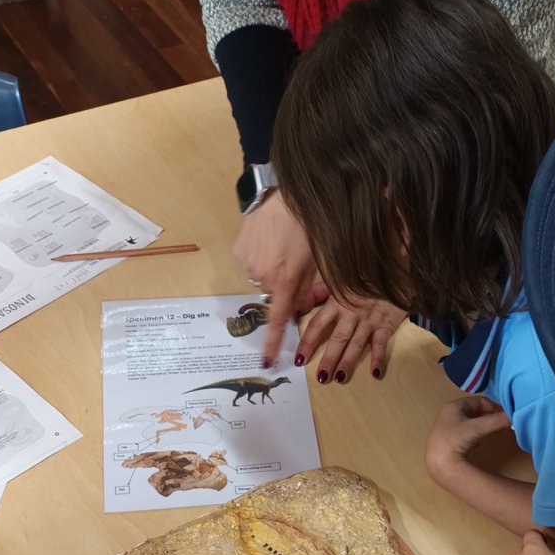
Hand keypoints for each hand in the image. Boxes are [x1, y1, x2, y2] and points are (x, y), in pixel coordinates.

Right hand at [232, 192, 315, 366]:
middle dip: (285, 288)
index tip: (266, 361)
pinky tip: (268, 242)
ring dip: (272, 272)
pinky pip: (251, 265)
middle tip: (294, 265)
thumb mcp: (316, 261)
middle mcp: (263, 276)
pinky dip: (260, 259)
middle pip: (275, 295)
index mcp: (285, 281)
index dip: (272, 341)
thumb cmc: (307, 226)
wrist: (284, 193)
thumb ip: (306, 289)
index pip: (278, 319)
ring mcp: (248, 263)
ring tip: (281, 247)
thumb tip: (297, 309)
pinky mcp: (239, 251)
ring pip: (263, 280)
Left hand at [295, 289, 405, 382]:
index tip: (299, 359)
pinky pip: (381, 344)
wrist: (391, 271)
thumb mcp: (338, 283)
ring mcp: (369, 320)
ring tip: (340, 378)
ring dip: (348, 362)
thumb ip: (317, 295)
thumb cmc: (361, 280)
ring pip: (356, 343)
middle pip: (338, 338)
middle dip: (329, 359)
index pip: (318, 324)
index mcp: (337, 302)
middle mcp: (351, 313)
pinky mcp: (385, 324)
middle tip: (322, 378)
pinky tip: (375, 373)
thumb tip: (297, 308)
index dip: (308, 342)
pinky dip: (379, 358)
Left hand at [425, 396, 511, 483]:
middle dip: (489, 417)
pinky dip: (475, 435)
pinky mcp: (448, 441)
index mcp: (453, 406)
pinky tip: (477, 443)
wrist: (439, 466)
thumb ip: (497, 421)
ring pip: (471, 423)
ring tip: (493, 433)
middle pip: (475, 411)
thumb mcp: (478, 428)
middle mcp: (449, 415)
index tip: (505, 415)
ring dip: (483, 427)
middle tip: (502, 424)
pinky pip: (466, 433)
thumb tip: (514, 416)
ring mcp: (447, 428)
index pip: (479, 401)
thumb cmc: (456, 441)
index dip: (493, 407)